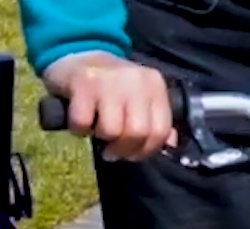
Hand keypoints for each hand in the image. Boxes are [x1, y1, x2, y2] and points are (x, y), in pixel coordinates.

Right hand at [40, 51, 178, 161]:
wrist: (79, 55)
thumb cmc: (112, 85)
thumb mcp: (141, 98)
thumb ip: (156, 120)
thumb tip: (170, 144)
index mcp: (154, 84)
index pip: (160, 130)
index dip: (145, 150)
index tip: (130, 153)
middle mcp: (135, 79)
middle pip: (137, 133)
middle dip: (123, 149)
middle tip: (111, 148)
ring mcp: (109, 80)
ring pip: (111, 130)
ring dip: (100, 138)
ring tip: (96, 129)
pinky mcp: (83, 83)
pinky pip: (82, 123)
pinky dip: (79, 129)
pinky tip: (80, 121)